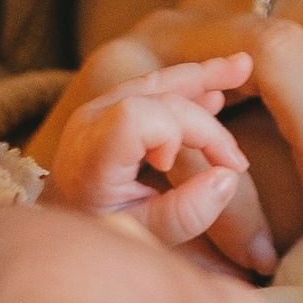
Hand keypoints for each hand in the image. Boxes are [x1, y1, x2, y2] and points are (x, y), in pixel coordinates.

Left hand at [33, 60, 251, 250]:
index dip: (170, 132)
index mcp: (91, 156)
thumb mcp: (142, 235)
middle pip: (158, 100)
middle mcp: (90, 123)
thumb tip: (228, 178)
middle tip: (236, 164)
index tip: (172, 166)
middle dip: (205, 127)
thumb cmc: (101, 231)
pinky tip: (217, 88)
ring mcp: (97, 108)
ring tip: (242, 67)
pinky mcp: (108, 105)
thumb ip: (184, 214)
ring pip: (155, 81)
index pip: (135, 117)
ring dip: (201, 77)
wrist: (61, 220)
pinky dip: (187, 84)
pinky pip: (152, 85)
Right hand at [82, 0, 302, 271]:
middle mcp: (220, 5)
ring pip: (273, 50)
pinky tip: (255, 247)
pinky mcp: (108, 82)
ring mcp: (162, 35)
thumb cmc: (194, 180)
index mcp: (271, 6)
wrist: (64, 190)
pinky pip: (194, 117)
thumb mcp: (281, 140)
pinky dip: (232, 193)